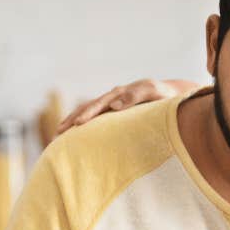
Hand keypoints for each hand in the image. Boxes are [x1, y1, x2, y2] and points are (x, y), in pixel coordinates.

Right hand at [55, 79, 198, 135]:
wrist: (172, 94)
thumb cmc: (165, 95)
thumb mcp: (154, 92)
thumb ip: (136, 96)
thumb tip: (114, 105)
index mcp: (120, 94)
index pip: (99, 104)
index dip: (87, 114)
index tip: (77, 125)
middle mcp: (113, 98)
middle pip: (87, 108)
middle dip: (71, 120)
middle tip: (58, 133)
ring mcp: (112, 105)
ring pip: (87, 113)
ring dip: (72, 123)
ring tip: (58, 136)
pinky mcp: (114, 113)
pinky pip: (95, 119)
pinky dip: (82, 126)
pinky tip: (74, 137)